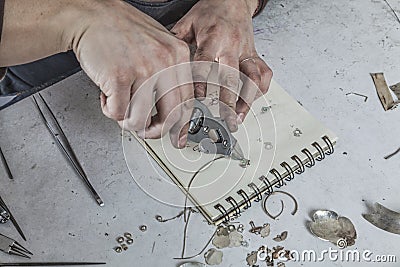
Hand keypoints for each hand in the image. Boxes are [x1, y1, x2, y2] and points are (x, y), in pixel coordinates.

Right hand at [70, 0, 192, 147]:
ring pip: (140, 120)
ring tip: (119, 106)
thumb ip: (170, 73)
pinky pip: (118, 113)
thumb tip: (173, 109)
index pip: (187, 101)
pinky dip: (109, 110)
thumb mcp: (158, 44)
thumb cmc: (121, 30)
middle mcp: (164, 62)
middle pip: (170, 116)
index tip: (176, 136)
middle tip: (146, 131)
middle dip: (155, 131)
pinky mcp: (118, 77)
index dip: (180, 125)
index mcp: (177, 54)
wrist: (91, 15)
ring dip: (127, 121)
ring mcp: (142, 70)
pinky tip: (107, 96)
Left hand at [171, 0, 271, 131]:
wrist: (233, 0)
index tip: (197, 99)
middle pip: (232, 76)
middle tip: (224, 119)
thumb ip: (176, 42)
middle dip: (228, 100)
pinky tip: (251, 100)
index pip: (205, 63)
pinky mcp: (255, 55)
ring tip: (239, 117)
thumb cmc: (211, 12)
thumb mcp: (188, 22)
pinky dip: (260, 88)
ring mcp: (245, 52)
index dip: (201, 83)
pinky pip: (264, 73)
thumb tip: (160, 62)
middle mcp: (231, 46)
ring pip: (252, 78)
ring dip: (247, 100)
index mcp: (213, 38)